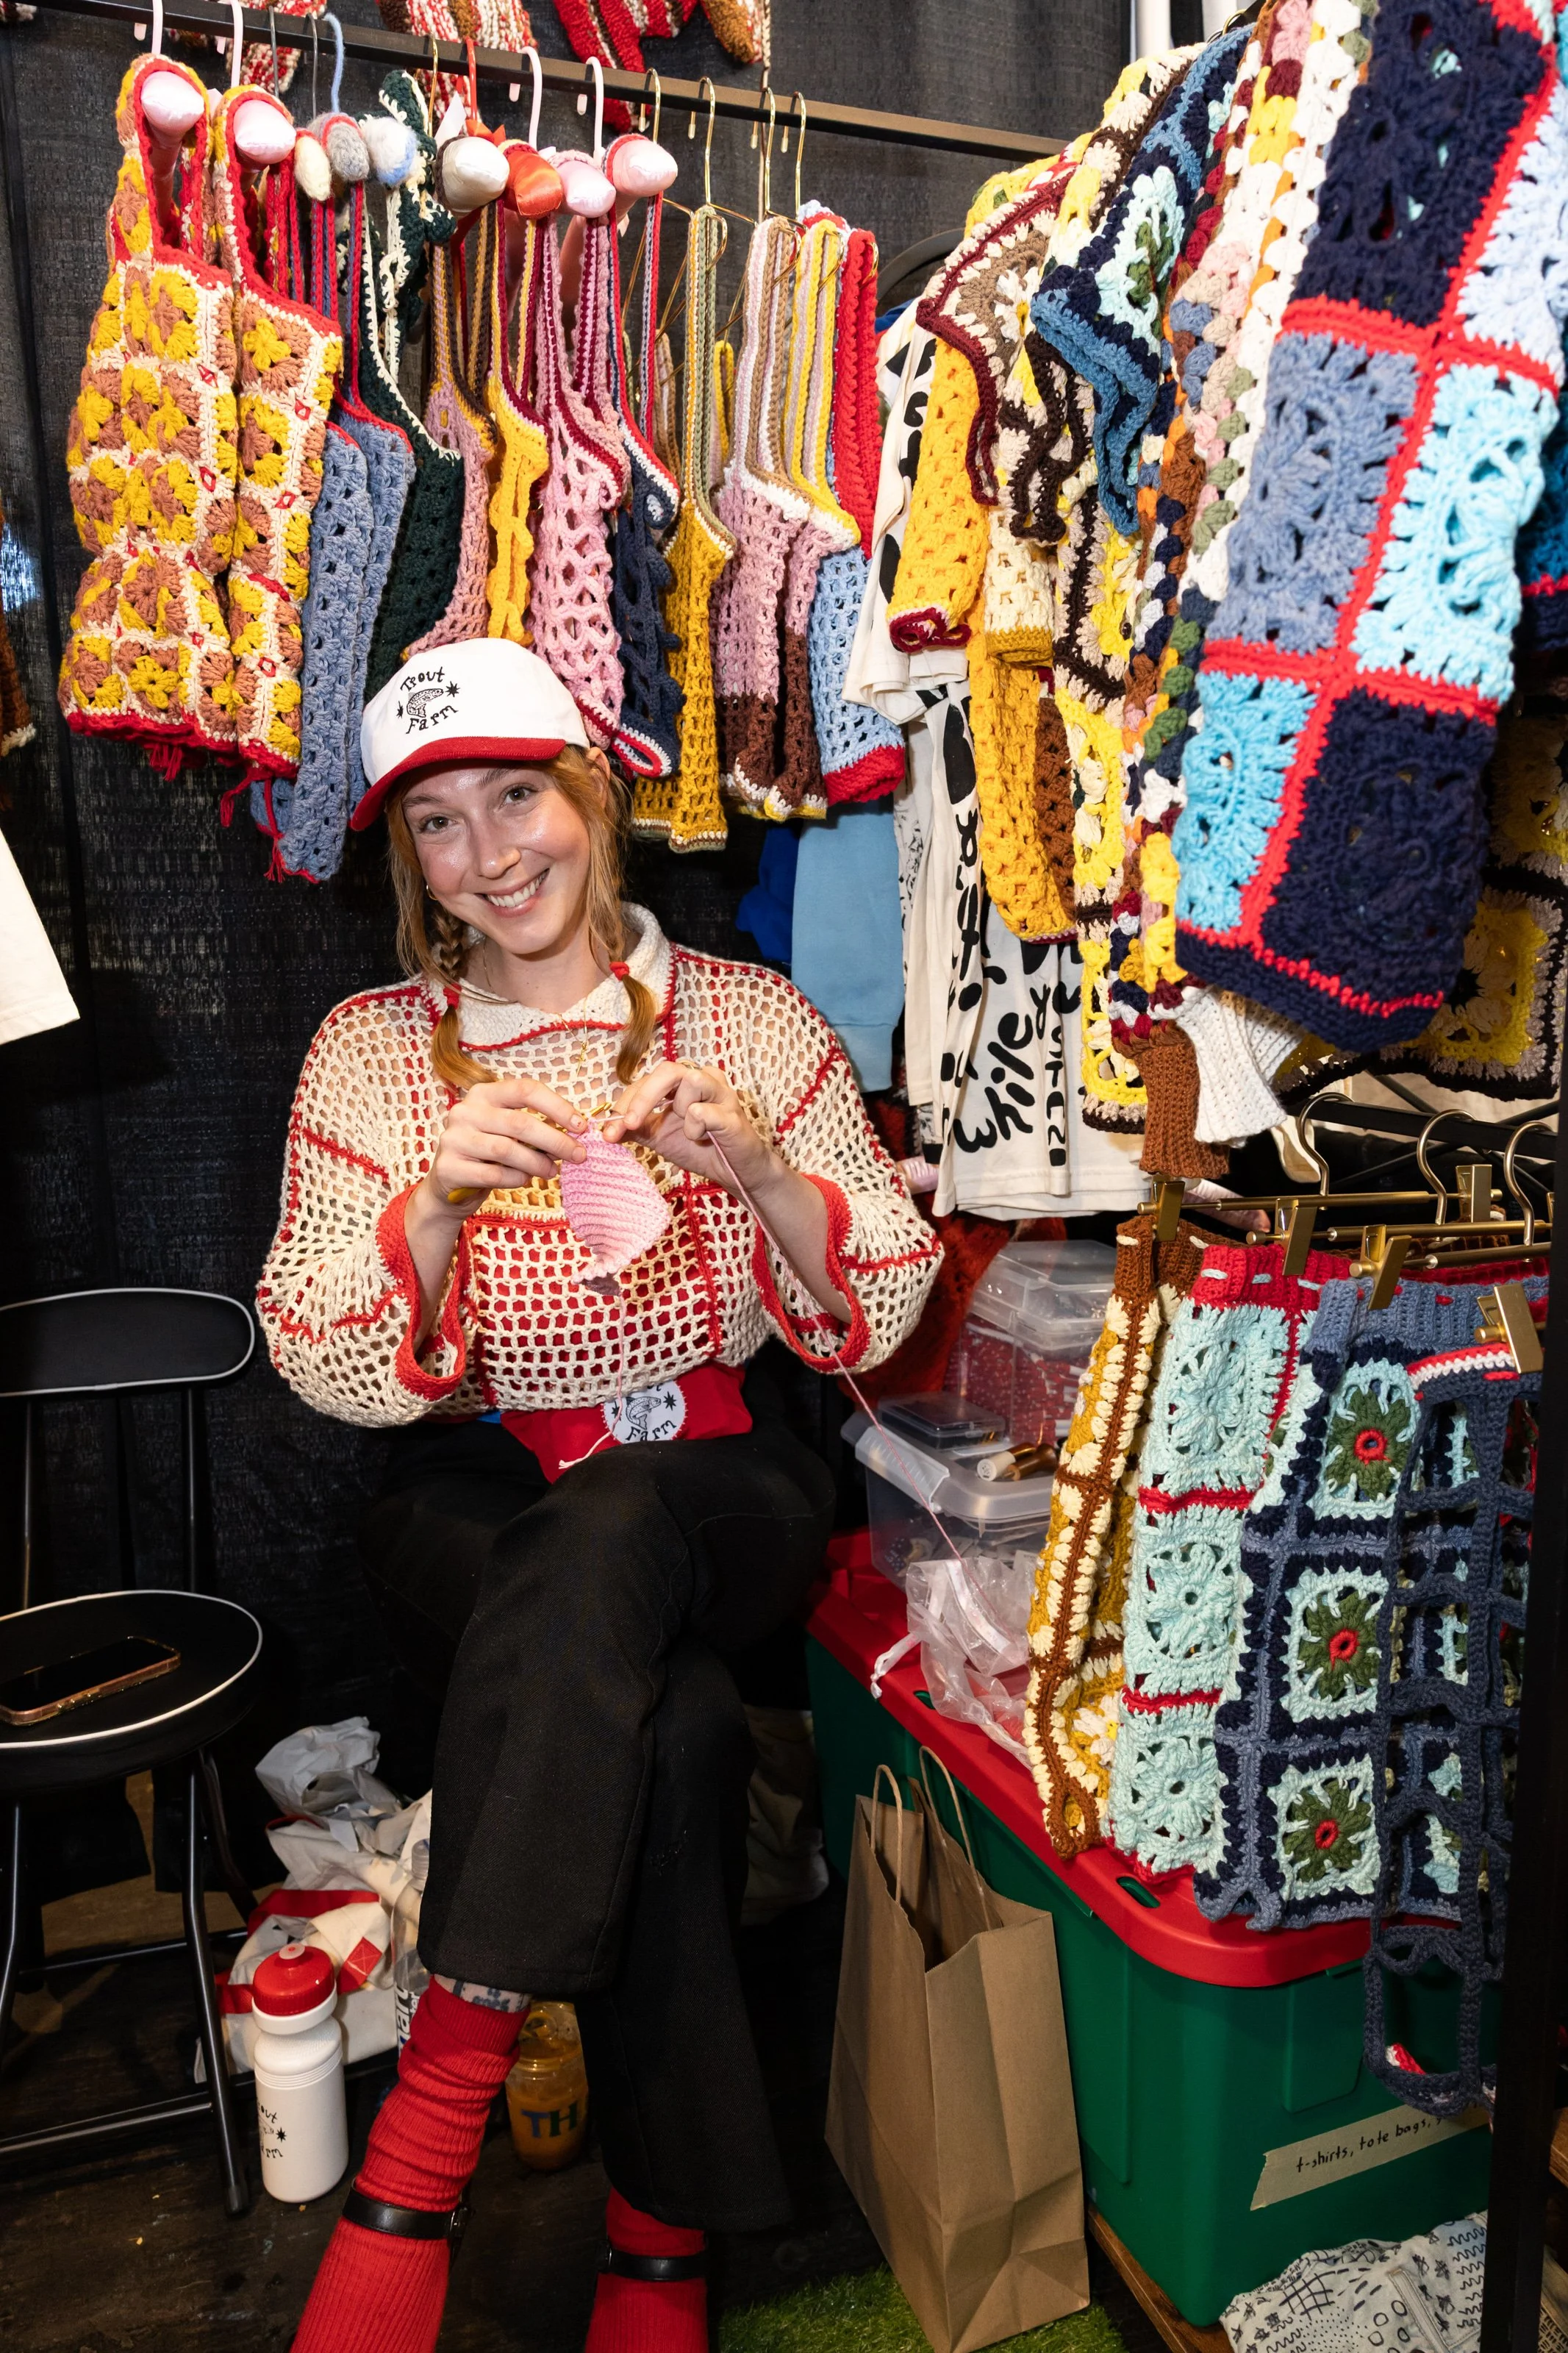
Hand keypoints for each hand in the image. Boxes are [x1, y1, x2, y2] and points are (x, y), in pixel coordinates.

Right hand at [419, 1076, 589, 1218]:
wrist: (448, 1184)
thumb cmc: (487, 1154)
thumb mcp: (506, 1132)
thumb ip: (532, 1127)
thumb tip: (575, 1133)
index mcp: (483, 1094)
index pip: (525, 1090)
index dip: (557, 1106)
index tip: (581, 1126)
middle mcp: (465, 1111)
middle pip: (520, 1122)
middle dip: (555, 1140)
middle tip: (578, 1155)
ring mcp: (454, 1138)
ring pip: (507, 1149)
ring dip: (537, 1163)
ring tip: (552, 1172)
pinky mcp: (448, 1168)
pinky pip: (493, 1174)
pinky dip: (516, 1179)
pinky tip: (524, 1180)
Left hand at [602, 1061, 776, 1199]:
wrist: (734, 1172)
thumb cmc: (701, 1148)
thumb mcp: (658, 1137)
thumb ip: (634, 1128)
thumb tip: (605, 1130)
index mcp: (683, 1081)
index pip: (647, 1080)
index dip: (625, 1102)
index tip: (609, 1131)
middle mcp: (704, 1078)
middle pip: (667, 1069)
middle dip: (642, 1099)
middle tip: (627, 1125)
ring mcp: (721, 1093)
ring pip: (690, 1081)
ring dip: (679, 1111)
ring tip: (687, 1131)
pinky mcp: (732, 1113)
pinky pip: (702, 1111)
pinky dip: (694, 1128)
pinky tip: (702, 1139)